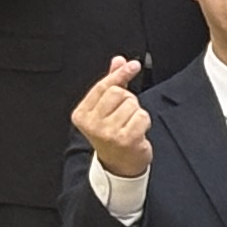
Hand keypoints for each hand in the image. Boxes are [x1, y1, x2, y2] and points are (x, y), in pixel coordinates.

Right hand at [71, 55, 152, 177]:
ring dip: (137, 113)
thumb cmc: (113, 135)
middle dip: (128, 100)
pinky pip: (142, 116)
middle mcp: (91, 123)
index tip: (133, 65)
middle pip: (118, 93)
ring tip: (130, 126)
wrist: (119, 166)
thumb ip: (111, 83)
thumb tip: (118, 60)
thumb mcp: (107, 109)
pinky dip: (144, 122)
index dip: (119, 74)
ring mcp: (107, 132)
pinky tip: (137, 132)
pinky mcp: (124, 139)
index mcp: (81, 114)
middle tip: (125, 116)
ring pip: (132, 104)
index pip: (103, 86)